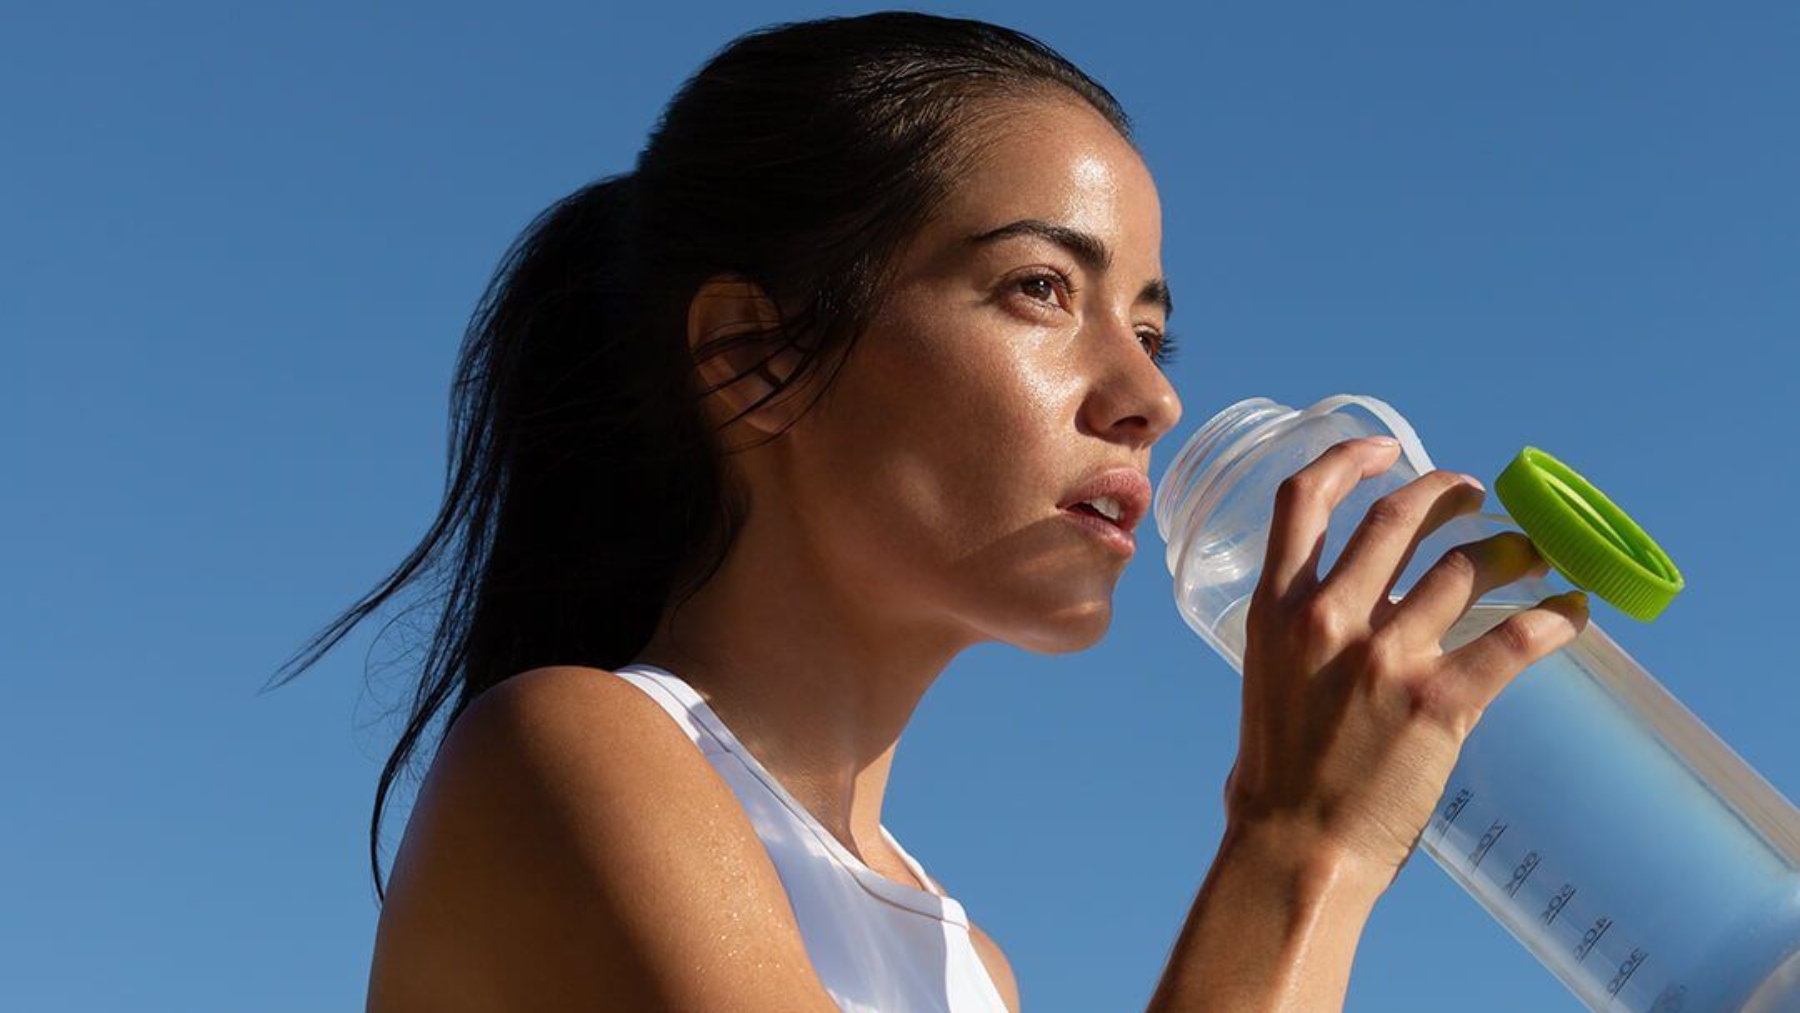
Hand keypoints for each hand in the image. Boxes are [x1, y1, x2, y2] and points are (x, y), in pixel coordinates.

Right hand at [1224, 436, 1589, 889]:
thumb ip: (1300, 638)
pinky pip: (1514, 639)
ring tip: (1532, 554)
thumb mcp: (1266, 681)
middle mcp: (1329, 618)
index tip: (1386, 451)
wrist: (1297, 849)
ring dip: (1509, 551)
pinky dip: (1554, 619)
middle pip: (1398, 518)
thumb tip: (1333, 622)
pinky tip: (1573, 613)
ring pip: (1465, 568)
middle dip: (1446, 493)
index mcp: (1275, 610)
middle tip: (1475, 495)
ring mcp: (1385, 656)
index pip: (1302, 501)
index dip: (1347, 460)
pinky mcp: (1438, 701)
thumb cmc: (1276, 780)